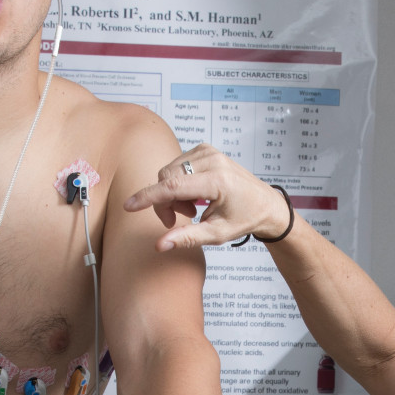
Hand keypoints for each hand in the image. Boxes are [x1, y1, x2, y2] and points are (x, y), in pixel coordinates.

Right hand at [123, 144, 291, 252]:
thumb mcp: (217, 234)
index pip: (172, 185)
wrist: (265, 204)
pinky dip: (178, 182)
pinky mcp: (205, 149)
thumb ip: (187, 238)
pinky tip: (194, 195)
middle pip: (166, 178)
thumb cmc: (245, 218)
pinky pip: (177, 165)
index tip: (129, 206)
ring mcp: (208, 152)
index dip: (148, 197)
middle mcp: (212, 160)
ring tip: (192, 208)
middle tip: (180, 219)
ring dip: (172, 193)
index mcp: (217, 181)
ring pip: (169, 172)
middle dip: (164, 201)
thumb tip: (161, 245)